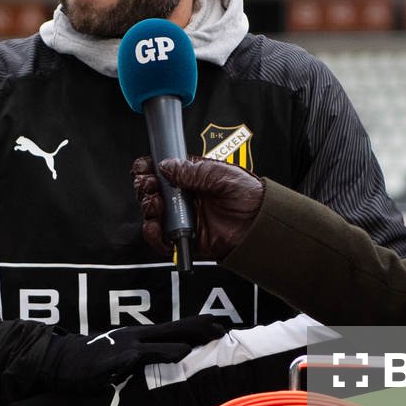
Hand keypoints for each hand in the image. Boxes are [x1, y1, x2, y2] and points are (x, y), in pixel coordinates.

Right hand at [37, 316, 232, 395]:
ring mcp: (125, 346)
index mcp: (138, 336)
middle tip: (223, 329)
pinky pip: (140, 357)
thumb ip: (141, 357)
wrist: (57, 361)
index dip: (198, 325)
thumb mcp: (118, 357)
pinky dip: (160, 356)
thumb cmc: (88, 361)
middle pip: (174, 328)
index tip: (221, 325)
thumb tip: (164, 362)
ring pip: (161, 341)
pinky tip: (175, 356)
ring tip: (207, 341)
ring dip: (184, 341)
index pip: (174, 327)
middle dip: (199, 328)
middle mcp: (135, 336)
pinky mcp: (114, 360)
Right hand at [130, 156, 264, 261]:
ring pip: (152, 214)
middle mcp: (183, 198)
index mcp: (190, 177)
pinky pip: (161, 240)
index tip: (144, 168)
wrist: (261, 223)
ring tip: (157, 205)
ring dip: (148, 209)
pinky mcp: (185, 239)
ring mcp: (183, 218)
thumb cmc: (248, 195)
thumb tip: (165, 166)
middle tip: (151, 187)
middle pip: (151, 192)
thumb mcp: (219, 173)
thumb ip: (190, 170)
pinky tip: (157, 227)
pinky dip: (153, 235)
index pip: (161, 171)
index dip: (148, 169)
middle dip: (145, 188)